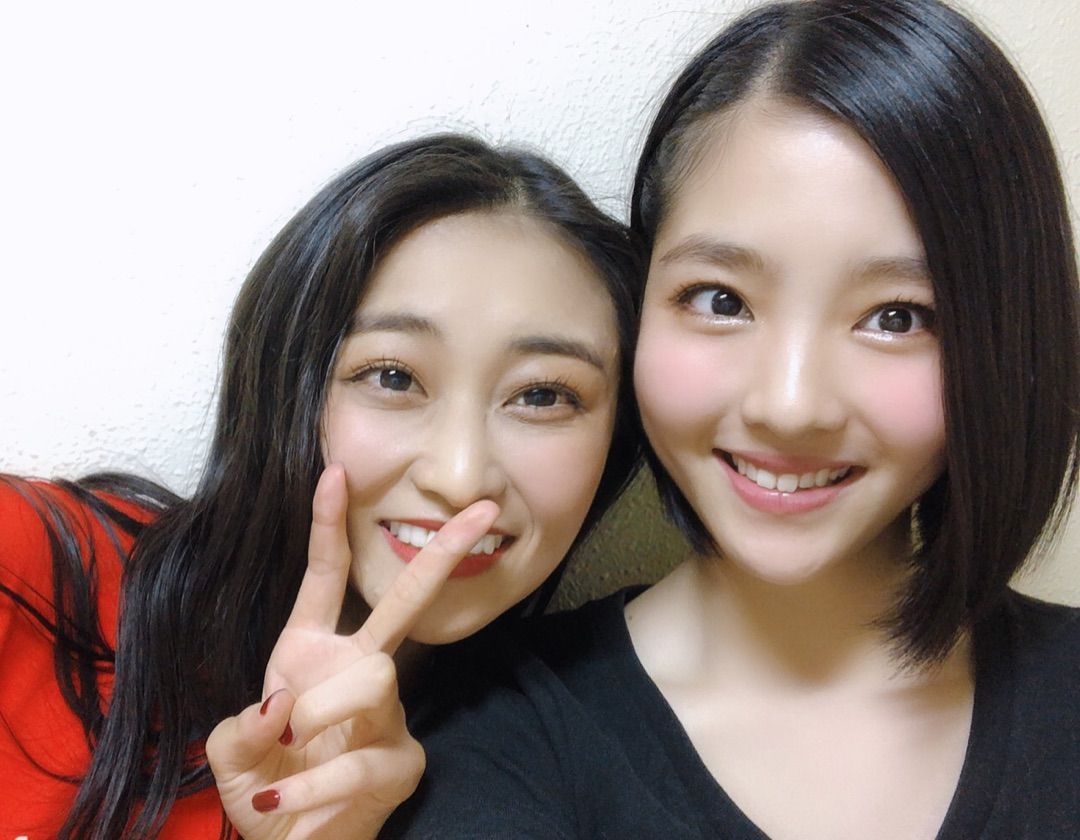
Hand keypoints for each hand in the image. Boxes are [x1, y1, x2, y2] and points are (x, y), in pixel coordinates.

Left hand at [206, 463, 498, 839]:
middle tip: (479, 511)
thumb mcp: (232, 754)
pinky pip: (359, 759)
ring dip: (318, 716)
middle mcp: (357, 669)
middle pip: (405, 603)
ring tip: (283, 756)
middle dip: (442, 553)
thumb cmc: (265, 788)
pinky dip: (309, 788)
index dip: (328, 524)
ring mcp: (387, 713)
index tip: (335, 471)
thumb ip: (240, 729)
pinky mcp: (402, 760)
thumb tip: (282, 709)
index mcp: (310, 651)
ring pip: (374, 680)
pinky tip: (283, 808)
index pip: (326, 576)